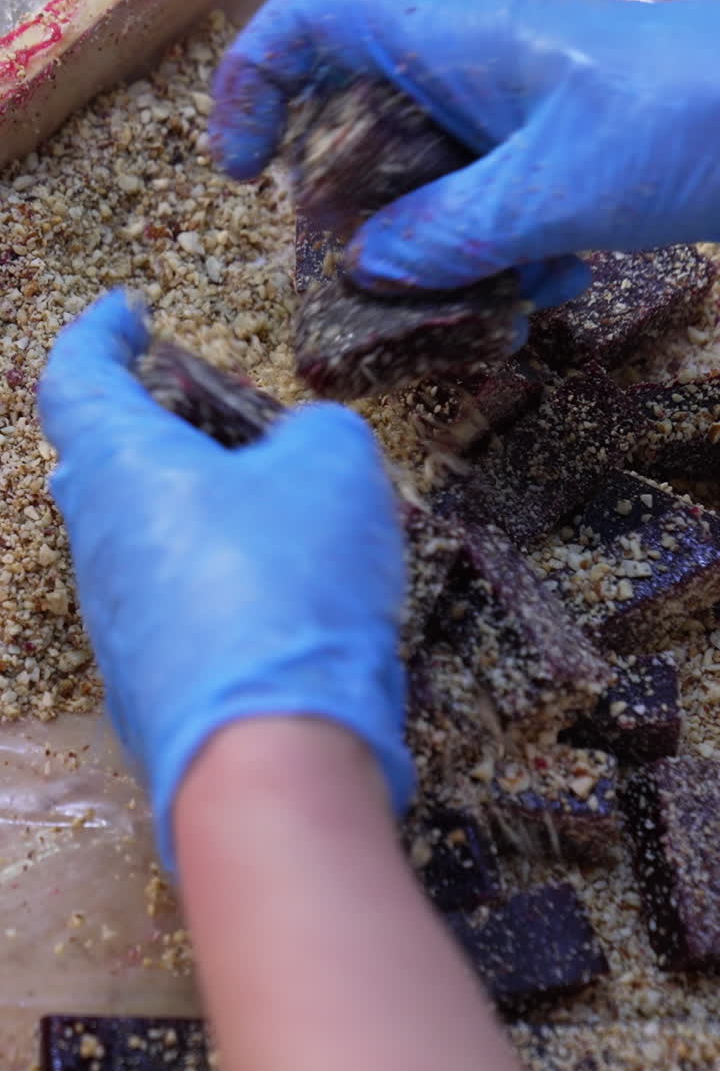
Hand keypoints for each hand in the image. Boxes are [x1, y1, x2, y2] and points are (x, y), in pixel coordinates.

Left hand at [38, 290, 413, 867]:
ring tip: (273, 505)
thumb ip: (317, 431)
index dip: (99, 334)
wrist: (272, 758)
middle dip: (152, 427)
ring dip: (194, 507)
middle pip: (102, 463)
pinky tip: (284, 591)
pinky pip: (178, 604)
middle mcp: (100, 544)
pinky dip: (219, 575)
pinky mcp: (152, 684)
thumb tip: (304, 444)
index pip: (76, 378)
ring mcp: (118, 622)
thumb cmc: (288, 586)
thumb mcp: (334, 468)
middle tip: (212, 417)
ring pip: (143, 537)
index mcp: (121, 470)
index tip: (128, 312)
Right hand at [210, 0, 719, 305]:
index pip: (305, 25)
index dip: (249, 87)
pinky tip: (551, 290)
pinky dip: (500, 263)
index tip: (242, 175)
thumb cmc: (687, 117)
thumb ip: (449, 234)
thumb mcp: (554, 189)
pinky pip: (481, 217)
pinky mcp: (543, 164)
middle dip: (350, 217)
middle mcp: (461, 76)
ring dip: (435, 260)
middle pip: (350, 130)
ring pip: (418, 190)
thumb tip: (363, 269)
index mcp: (444, 44)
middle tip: (366, 283)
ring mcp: (504, 122)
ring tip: (483, 306)